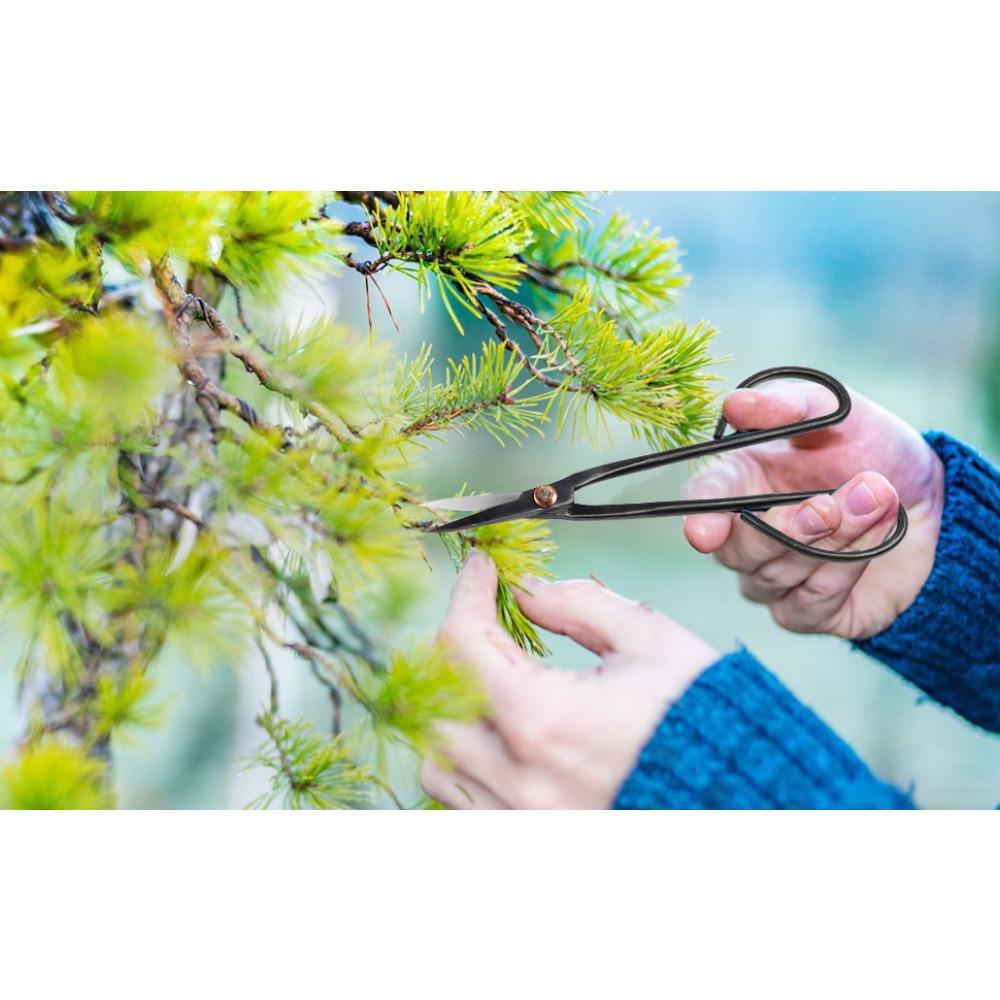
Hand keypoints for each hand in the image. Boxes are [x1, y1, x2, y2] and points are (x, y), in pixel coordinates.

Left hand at [422, 550, 718, 808]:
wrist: (746, 798)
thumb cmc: (705, 719)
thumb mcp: (649, 640)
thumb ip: (577, 605)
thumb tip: (524, 589)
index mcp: (543, 722)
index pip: (462, 642)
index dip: (466, 591)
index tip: (482, 568)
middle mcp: (519, 779)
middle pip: (432, 703)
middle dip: (453, 648)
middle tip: (487, 620)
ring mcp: (519, 819)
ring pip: (439, 761)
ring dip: (452, 711)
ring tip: (492, 680)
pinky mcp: (530, 840)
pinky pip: (463, 803)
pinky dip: (467, 762)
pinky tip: (502, 735)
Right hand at [683, 378, 944, 638]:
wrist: (927, 496)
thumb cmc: (868, 446)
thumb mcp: (837, 410)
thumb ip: (788, 404)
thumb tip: (736, 403)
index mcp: (736, 482)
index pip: (703, 503)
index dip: (701, 518)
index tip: (705, 533)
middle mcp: (743, 536)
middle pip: (739, 550)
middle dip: (791, 527)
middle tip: (831, 503)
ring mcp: (770, 579)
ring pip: (780, 575)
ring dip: (835, 538)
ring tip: (879, 499)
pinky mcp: (805, 612)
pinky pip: (810, 604)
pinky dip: (848, 568)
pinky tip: (880, 535)